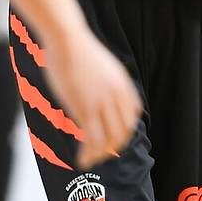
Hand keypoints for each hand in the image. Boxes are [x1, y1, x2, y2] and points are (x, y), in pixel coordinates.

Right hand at [45, 24, 142, 167]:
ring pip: (109, 139)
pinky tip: (81, 160)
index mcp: (123, 83)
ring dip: (100, 155)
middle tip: (102, 153)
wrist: (68, 39)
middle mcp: (117, 96)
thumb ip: (103, 82)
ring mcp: (102, 103)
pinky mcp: (86, 109)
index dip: (126, 128)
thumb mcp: (100, 65)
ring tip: (90, 161)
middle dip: (114, 145)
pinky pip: (92, 140)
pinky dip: (88, 154)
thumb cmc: (77, 47)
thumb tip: (94, 92)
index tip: (116, 135)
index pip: (133, 113)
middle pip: (123, 130)